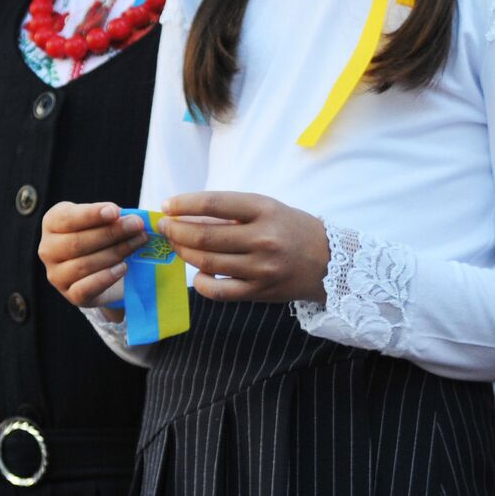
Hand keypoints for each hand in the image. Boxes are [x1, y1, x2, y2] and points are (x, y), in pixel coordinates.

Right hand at [40, 201, 146, 308]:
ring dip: (115, 252)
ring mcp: (57, 275)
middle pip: (76, 242)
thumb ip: (115, 218)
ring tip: (138, 242)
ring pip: (82, 265)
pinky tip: (123, 268)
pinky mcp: (71, 295)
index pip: (67, 218)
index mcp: (53, 223)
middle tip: (137, 225)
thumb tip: (134, 219)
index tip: (114, 211)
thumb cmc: (105, 236)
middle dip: (111, 232)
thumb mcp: (106, 221)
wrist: (107, 271)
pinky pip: (84, 289)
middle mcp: (48, 249)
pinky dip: (105, 278)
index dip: (91, 215)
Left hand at [159, 191, 331, 302]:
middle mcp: (263, 238)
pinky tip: (198, 273)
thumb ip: (232, 213)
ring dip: (183, 253)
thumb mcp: (269, 209)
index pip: (214, 204)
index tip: (167, 204)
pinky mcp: (259, 291)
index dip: (184, 204)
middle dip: (175, 230)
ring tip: (178, 246)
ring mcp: (261, 267)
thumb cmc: (292, 230)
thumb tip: (186, 215)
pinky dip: (200, 282)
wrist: (329, 261)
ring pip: (206, 262)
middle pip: (204, 236)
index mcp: (265, 210)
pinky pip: (218, 290)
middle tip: (165, 227)